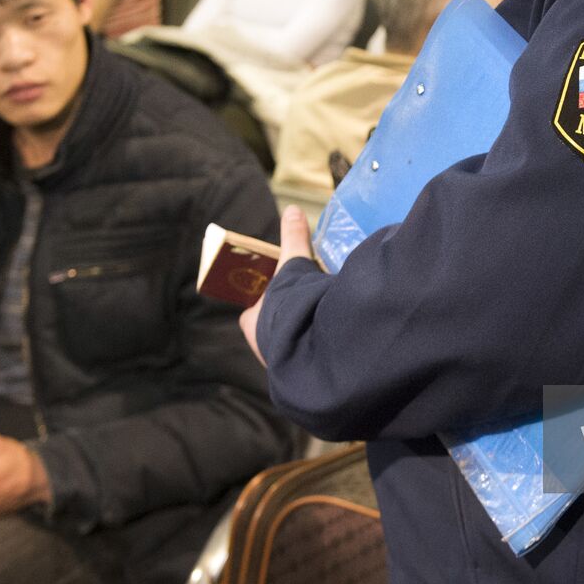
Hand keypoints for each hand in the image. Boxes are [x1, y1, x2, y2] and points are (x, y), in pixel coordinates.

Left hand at [240, 205, 310, 365]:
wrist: (308, 347)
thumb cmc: (290, 305)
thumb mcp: (291, 265)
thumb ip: (293, 239)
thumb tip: (292, 209)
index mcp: (252, 322)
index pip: (253, 311)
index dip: (266, 302)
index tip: (284, 294)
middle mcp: (262, 346)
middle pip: (272, 328)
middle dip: (287, 319)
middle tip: (307, 303)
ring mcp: (281, 362)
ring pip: (289, 345)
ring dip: (302, 335)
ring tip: (323, 319)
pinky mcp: (301, 373)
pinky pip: (307, 357)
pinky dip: (316, 349)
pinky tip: (331, 338)